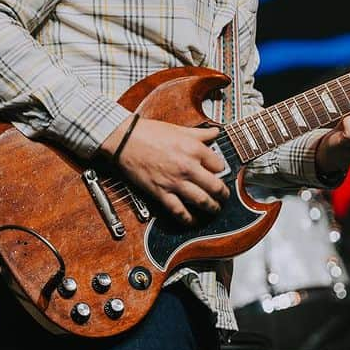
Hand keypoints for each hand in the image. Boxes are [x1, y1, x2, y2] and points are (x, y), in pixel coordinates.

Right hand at [100, 116, 229, 224]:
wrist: (124, 140)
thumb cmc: (149, 132)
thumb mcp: (178, 129)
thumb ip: (200, 133)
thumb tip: (215, 132)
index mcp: (194, 149)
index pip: (219, 165)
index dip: (221, 170)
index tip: (220, 173)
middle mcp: (188, 167)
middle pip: (215, 186)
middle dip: (223, 194)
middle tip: (224, 196)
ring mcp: (175, 182)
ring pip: (202, 201)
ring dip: (212, 207)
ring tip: (215, 209)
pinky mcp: (161, 192)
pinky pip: (179, 211)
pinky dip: (188, 219)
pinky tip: (193, 220)